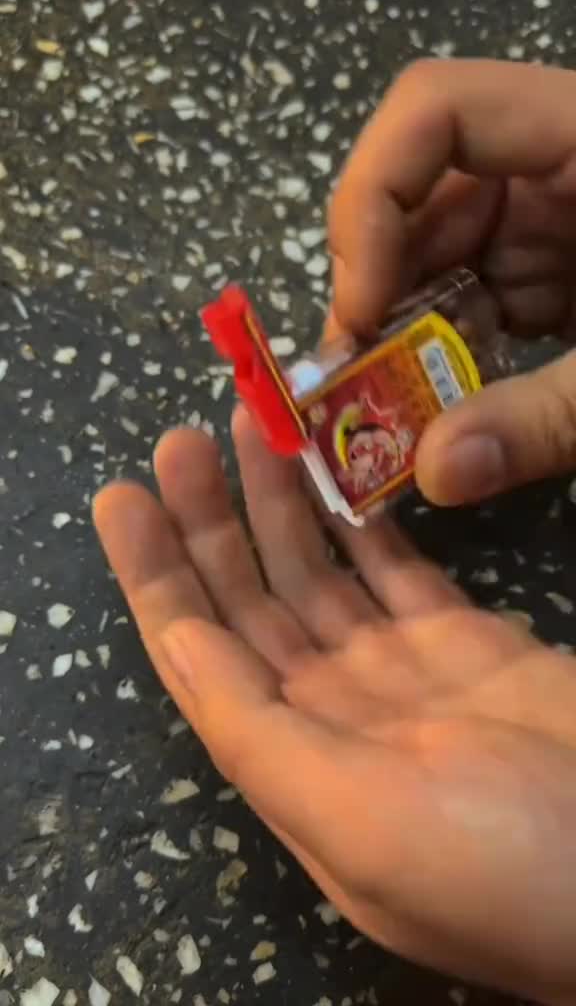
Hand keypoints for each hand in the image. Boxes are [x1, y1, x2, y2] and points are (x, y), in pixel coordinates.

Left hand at [94, 409, 575, 1004]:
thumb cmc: (496, 867)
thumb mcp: (358, 825)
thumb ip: (259, 737)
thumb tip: (180, 644)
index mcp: (290, 760)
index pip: (200, 657)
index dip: (155, 578)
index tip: (123, 499)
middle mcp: (331, 711)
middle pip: (249, 602)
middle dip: (209, 523)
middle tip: (180, 442)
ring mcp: (398, 670)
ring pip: (318, 573)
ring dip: (279, 505)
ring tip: (250, 428)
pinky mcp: (463, 640)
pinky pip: (395, 568)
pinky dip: (363, 519)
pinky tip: (334, 469)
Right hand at [328, 59, 575, 505]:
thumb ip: (548, 417)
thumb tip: (433, 476)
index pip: (436, 112)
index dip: (373, 197)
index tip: (363, 306)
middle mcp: (556, 165)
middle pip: (420, 191)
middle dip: (374, 286)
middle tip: (352, 385)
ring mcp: (557, 219)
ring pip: (441, 255)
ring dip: (404, 332)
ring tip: (387, 410)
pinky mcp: (562, 272)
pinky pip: (480, 298)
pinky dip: (450, 353)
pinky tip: (441, 408)